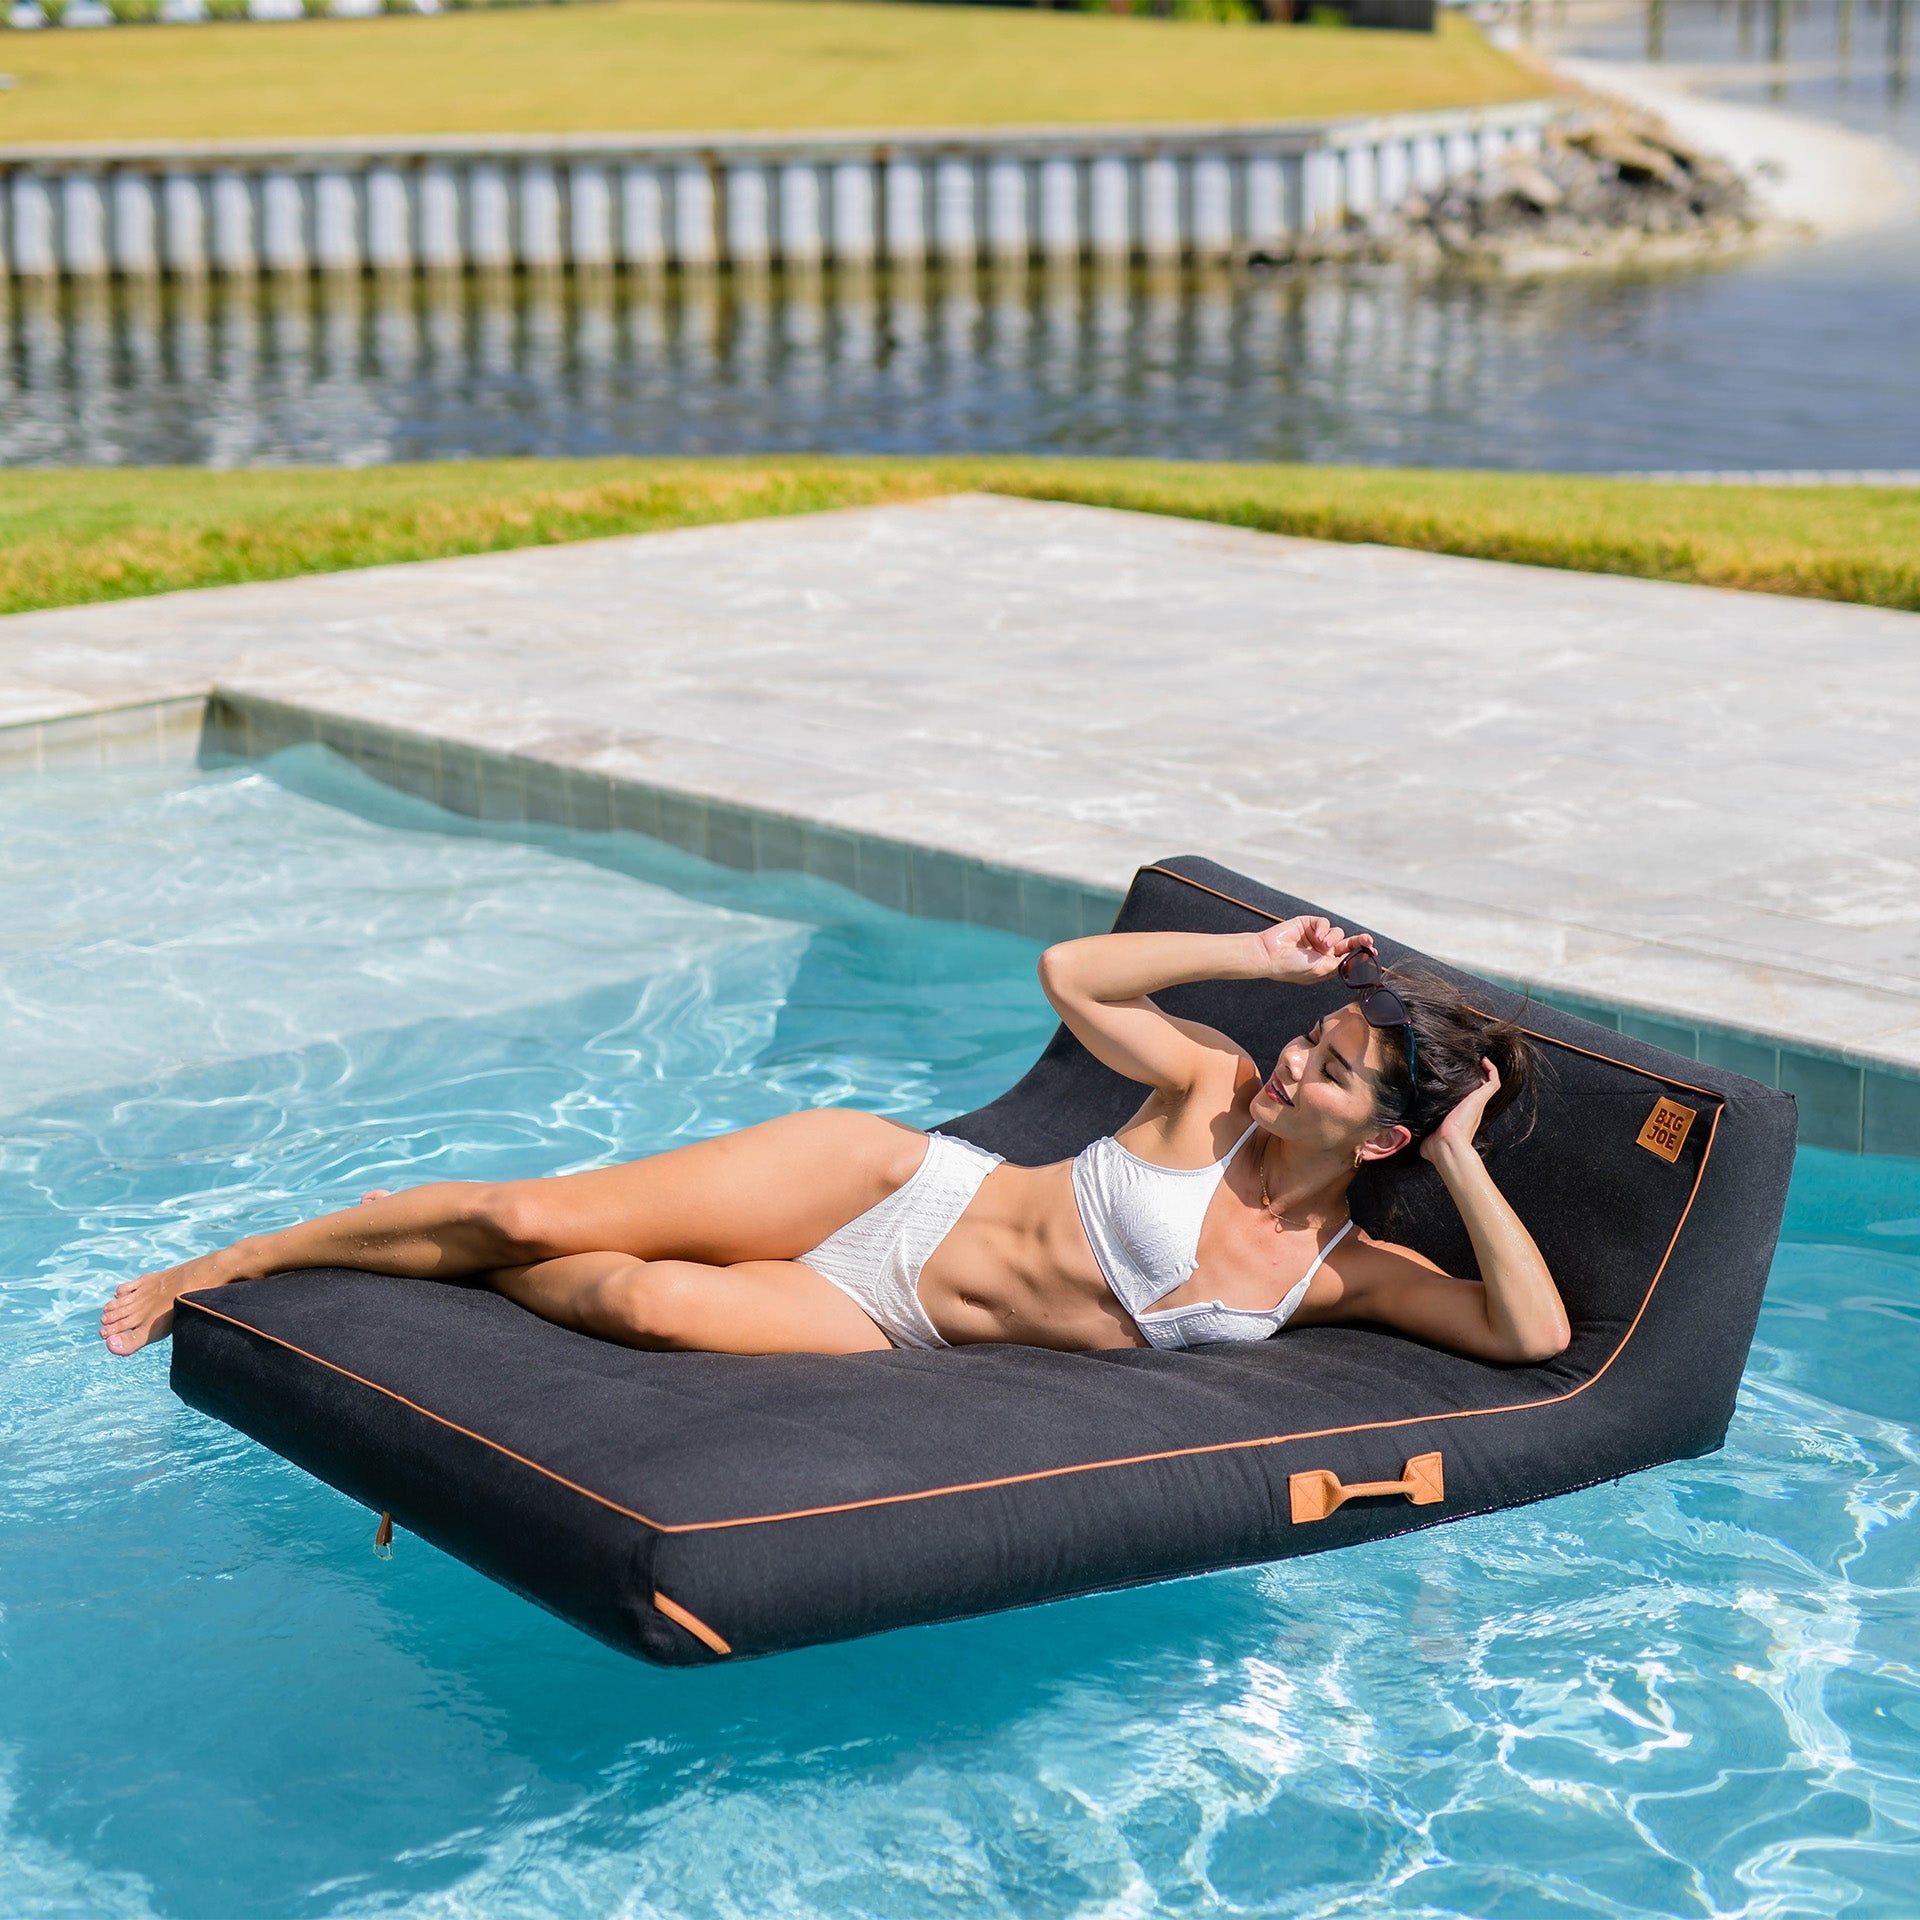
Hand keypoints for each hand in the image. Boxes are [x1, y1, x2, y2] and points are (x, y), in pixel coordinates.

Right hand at [1252, 917, 1373, 983]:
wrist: (1270, 955)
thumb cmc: (1292, 967)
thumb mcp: (1320, 969)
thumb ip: (1339, 963)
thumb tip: (1356, 958)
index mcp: (1326, 964)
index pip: (1348, 957)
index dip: (1361, 953)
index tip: (1373, 951)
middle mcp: (1322, 951)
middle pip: (1347, 943)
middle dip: (1359, 941)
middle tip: (1368, 940)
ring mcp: (1315, 937)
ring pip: (1336, 932)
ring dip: (1333, 938)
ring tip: (1323, 944)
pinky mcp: (1308, 924)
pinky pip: (1324, 923)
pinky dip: (1323, 928)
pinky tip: (1317, 936)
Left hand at [1421, 1058, 1499, 1162]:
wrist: (1445, 1145)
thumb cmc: (1436, 1146)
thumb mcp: (1426, 1137)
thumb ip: (1420, 1133)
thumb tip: (1405, 1136)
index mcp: (1462, 1118)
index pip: (1466, 1101)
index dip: (1463, 1091)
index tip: (1455, 1080)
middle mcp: (1472, 1110)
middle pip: (1478, 1091)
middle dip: (1474, 1078)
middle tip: (1467, 1065)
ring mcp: (1478, 1103)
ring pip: (1488, 1085)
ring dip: (1486, 1072)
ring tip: (1478, 1060)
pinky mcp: (1480, 1098)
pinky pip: (1493, 1082)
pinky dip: (1492, 1070)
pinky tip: (1484, 1061)